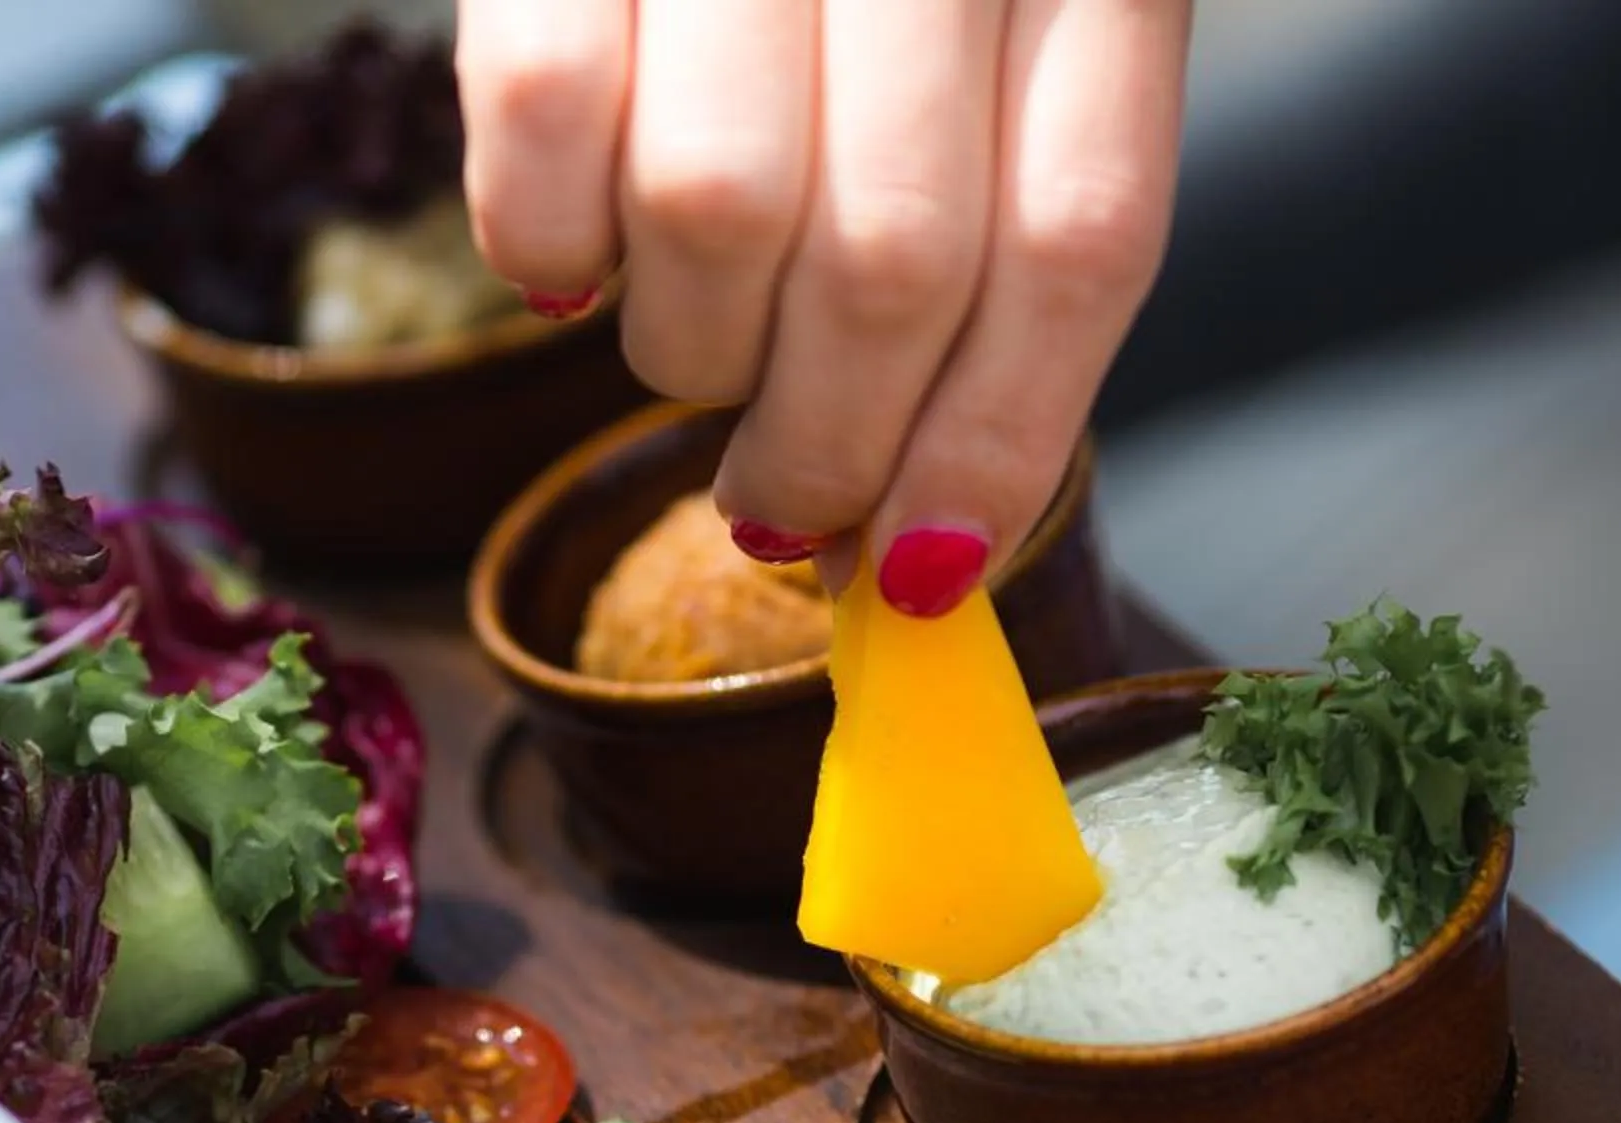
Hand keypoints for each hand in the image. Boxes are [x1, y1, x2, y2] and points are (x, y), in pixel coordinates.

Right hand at [455, 0, 1191, 613]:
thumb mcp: (998, 37)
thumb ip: (997, 237)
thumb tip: (921, 539)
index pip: (1079, 242)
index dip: (1000, 444)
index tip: (924, 571)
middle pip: (896, 265)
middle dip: (828, 446)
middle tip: (782, 498)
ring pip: (719, 217)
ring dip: (690, 355)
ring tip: (689, 346)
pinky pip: (541, 129)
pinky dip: (543, 243)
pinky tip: (570, 258)